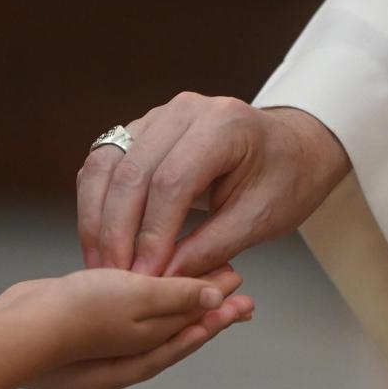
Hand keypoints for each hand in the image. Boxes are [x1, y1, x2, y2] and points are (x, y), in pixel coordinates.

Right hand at [19, 265, 253, 388]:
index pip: (197, 329)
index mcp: (150, 349)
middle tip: (235, 282)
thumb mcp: (139, 300)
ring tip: (195, 273)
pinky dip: (140, 290)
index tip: (246, 293)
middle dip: (207, 305)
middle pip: (179, 323)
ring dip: (175, 294)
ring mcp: (106, 336)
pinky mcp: (83, 317)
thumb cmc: (78, 316)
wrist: (18, 328)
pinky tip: (141, 276)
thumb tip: (219, 300)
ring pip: (151, 313)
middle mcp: (131, 348)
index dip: (222, 312)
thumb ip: (178, 298)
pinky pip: (124, 304)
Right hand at [77, 94, 350, 278]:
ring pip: (106, 165)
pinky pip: (103, 164)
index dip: (153, 234)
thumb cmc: (285, 181)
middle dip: (118, 231)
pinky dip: (95, 204)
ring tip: (101, 264)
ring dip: (97, 218)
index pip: (172, 181)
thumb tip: (162, 278)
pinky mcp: (139, 131)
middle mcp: (184, 110)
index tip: (145, 277)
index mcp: (224, 125)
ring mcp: (157, 116)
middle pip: (132, 171)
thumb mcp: (260, 220)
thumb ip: (211, 248)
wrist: (292, 150)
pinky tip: (99, 240)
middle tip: (115, 278)